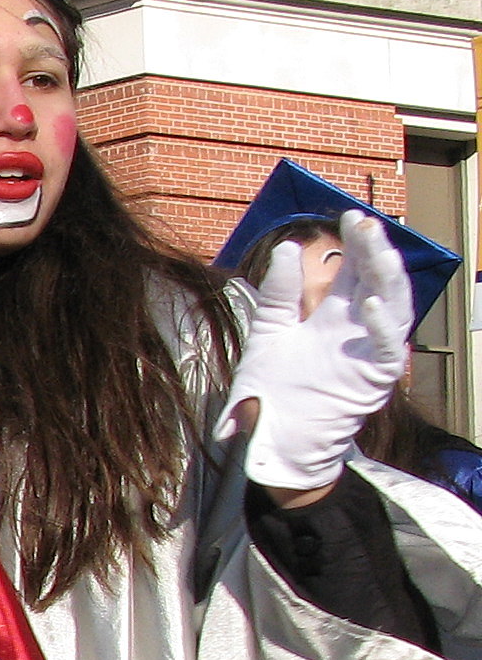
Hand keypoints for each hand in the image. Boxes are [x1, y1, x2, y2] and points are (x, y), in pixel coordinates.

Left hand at [226, 209, 411, 497]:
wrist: (273, 443)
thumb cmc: (271, 393)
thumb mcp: (269, 334)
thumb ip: (279, 294)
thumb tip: (289, 248)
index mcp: (331, 316)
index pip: (350, 271)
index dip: (352, 244)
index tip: (345, 216)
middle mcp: (355, 329)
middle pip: (375, 279)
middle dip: (372, 248)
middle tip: (361, 220)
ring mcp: (368, 351)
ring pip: (391, 304)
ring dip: (384, 274)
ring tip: (374, 246)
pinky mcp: (374, 378)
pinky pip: (387, 347)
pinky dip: (380, 325)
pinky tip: (366, 303)